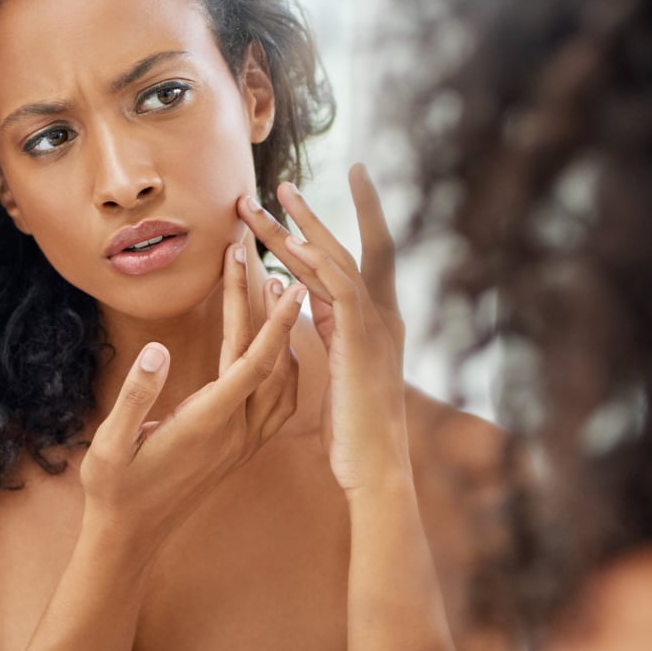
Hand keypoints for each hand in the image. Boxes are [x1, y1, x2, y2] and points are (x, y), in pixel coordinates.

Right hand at [79, 241, 305, 561]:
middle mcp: (236, 432)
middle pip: (269, 360)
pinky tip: (279, 349)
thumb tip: (157, 349)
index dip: (274, 321)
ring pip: (282, 382)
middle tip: (270, 261)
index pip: (253, 362)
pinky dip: (285, 368)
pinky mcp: (241, 450)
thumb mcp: (110, 443)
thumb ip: (136, 395)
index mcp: (207, 423)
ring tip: (276, 291)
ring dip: (284, 336)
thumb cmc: (114, 489)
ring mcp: (243, 443)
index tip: (289, 281)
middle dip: (272, 309)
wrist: (130, 536)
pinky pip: (278, 404)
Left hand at [239, 165, 410, 498]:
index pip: (354, 261)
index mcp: (375, 322)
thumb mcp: (343, 370)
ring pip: (337, 259)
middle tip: (282, 183)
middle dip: (314, 215)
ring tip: (269, 198)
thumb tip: (311, 305)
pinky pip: (338, 289)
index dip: (330, 230)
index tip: (304, 206)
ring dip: (302, 227)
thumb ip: (332, 333)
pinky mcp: (362, 340)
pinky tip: (290, 244)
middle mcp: (382, 314)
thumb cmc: (357, 431)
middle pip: (346, 248)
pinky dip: (316, 263)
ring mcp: (376, 324)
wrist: (377, 467)